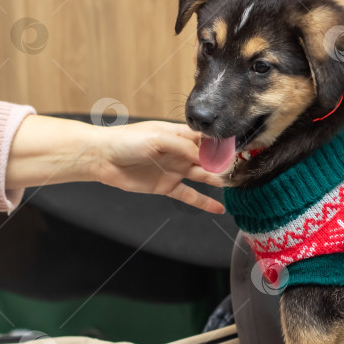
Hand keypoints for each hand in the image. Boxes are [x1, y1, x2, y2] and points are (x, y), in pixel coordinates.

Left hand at [95, 120, 224, 212]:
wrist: (102, 159)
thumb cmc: (126, 141)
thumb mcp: (158, 139)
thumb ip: (184, 147)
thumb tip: (205, 157)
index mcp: (178, 134)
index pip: (205, 139)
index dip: (220, 144)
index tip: (237, 150)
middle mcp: (179, 152)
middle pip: (207, 158)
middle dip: (223, 163)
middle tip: (241, 170)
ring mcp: (174, 169)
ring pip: (202, 176)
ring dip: (217, 180)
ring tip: (234, 185)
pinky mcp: (166, 186)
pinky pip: (189, 195)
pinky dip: (204, 202)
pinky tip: (218, 208)